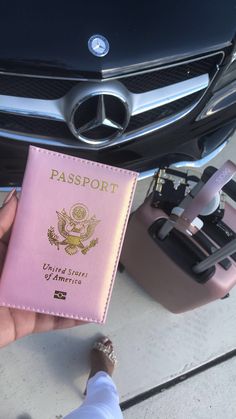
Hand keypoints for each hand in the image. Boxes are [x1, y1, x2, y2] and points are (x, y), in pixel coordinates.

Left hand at [0, 190, 82, 347]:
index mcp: (8, 256)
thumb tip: (16, 196)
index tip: (74, 216)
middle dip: (72, 255)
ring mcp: (26, 299)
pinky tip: (91, 311)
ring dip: (77, 286)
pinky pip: (55, 319)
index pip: (34, 238)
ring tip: (100, 275)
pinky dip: (73, 318)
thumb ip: (0, 226)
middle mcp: (20, 275)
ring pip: (57, 291)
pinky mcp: (29, 322)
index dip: (52, 227)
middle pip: (50, 264)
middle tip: (95, 242)